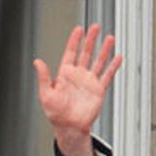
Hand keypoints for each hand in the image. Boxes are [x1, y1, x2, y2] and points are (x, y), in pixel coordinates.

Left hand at [34, 24, 122, 155]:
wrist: (69, 127)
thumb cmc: (55, 113)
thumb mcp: (46, 94)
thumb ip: (43, 77)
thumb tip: (37, 62)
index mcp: (64, 75)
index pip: (70, 53)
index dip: (74, 41)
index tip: (78, 29)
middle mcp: (78, 76)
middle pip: (86, 53)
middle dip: (91, 40)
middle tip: (95, 27)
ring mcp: (89, 82)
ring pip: (98, 62)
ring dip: (104, 50)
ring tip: (109, 38)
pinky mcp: (98, 90)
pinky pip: (107, 76)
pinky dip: (113, 66)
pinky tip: (117, 57)